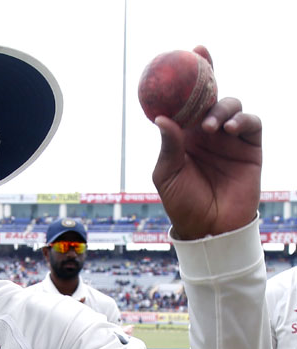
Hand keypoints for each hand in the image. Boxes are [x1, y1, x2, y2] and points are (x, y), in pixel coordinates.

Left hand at [151, 46, 261, 239]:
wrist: (209, 228)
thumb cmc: (182, 204)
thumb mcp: (167, 175)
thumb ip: (168, 146)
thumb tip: (163, 118)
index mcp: (184, 136)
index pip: (185, 102)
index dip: (186, 79)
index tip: (183, 56)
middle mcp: (207, 133)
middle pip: (210, 95)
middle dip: (208, 73)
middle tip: (201, 59)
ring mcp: (229, 139)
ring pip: (231, 105)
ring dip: (221, 109)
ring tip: (211, 128)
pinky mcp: (250, 148)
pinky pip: (250, 123)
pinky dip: (241, 119)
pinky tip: (228, 129)